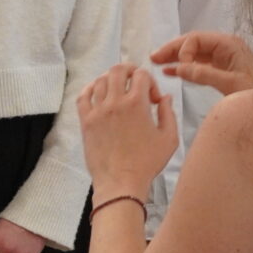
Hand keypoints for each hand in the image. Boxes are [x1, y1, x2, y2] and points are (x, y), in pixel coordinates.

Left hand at [77, 63, 178, 197]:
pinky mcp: (85, 121)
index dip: (150, 82)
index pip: (141, 74)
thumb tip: (165, 97)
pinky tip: (96, 92)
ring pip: (100, 81)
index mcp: (136, 104)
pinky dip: (89, 89)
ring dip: (111, 80)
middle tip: (135, 82)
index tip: (153, 99)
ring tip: (118, 90)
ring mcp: (97, 111)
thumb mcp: (169, 139)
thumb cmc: (146, 163)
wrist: (120, 181)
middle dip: (129, 71)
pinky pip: (83, 96)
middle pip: (117, 70)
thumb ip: (169, 113)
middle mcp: (115, 102)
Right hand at [149, 31, 252, 96]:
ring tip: (157, 63)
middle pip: (192, 43)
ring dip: (176, 58)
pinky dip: (185, 67)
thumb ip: (204, 74)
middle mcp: (224, 46)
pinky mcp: (222, 68)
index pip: (196, 39)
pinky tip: (171, 71)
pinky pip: (198, 64)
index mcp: (228, 44)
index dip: (183, 50)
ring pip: (193, 53)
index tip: (179, 67)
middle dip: (173, 50)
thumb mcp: (230, 83)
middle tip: (153, 58)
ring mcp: (222, 57)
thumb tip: (179, 68)